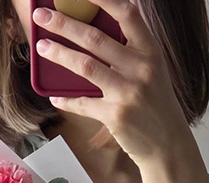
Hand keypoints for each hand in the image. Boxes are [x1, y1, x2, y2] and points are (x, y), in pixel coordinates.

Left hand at [32, 0, 191, 166]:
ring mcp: (127, 92)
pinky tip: (54, 96)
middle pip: (96, 38)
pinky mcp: (115, 115)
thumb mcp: (152, 70)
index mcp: (150, 51)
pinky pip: (83, 103)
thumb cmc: (155, 104)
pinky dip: (66, 99)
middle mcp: (141, 68)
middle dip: (64, 24)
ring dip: (59, 54)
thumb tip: (94, 34)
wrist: (167, 142)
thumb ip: (130, 51)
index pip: (127, 14)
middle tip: (42, 15)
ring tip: (41, 46)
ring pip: (86, 66)